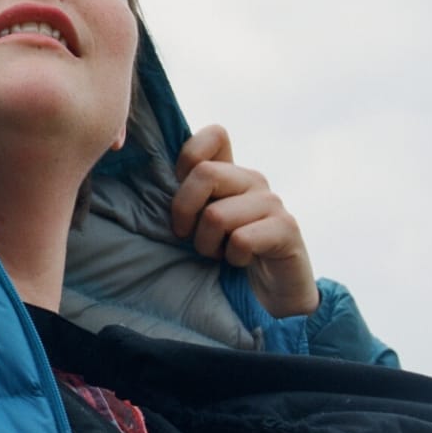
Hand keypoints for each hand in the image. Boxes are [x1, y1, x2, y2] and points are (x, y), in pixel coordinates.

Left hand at [170, 125, 319, 317]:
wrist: (268, 298)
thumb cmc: (223, 260)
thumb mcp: (195, 224)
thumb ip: (182, 199)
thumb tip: (144, 180)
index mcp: (229, 174)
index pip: (215, 134)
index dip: (188, 157)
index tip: (179, 190)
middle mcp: (252, 181)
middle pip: (205, 173)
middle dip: (185, 212)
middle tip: (190, 238)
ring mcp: (272, 203)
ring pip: (217, 214)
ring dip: (208, 245)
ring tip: (220, 256)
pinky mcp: (286, 228)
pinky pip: (241, 239)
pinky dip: (233, 258)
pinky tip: (242, 262)